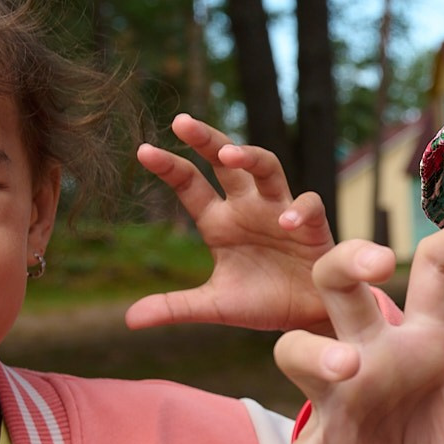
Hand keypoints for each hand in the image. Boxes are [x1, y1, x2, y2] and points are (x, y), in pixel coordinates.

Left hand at [126, 115, 333, 332]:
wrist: (307, 318)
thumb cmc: (262, 302)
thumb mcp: (215, 306)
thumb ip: (176, 307)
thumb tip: (130, 320)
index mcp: (219, 221)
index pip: (190, 185)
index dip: (169, 167)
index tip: (143, 151)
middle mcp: (247, 207)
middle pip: (226, 162)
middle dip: (206, 140)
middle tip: (183, 123)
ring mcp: (280, 210)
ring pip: (268, 168)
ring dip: (250, 157)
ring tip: (230, 154)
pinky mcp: (313, 225)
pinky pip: (309, 206)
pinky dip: (299, 211)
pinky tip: (286, 222)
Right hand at [274, 221, 443, 443]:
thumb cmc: (428, 437)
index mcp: (422, 337)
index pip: (435, 269)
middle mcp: (370, 350)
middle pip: (340, 281)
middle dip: (350, 259)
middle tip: (380, 262)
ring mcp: (336, 392)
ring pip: (299, 347)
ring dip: (319, 353)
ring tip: (349, 366)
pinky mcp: (320, 440)